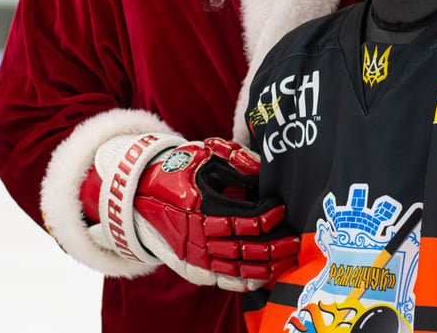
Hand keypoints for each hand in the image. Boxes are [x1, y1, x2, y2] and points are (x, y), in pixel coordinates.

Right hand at [89, 134, 298, 290]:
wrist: (140, 194)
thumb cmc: (178, 170)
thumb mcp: (205, 154)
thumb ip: (236, 160)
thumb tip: (261, 172)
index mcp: (202, 208)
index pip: (246, 219)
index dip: (269, 215)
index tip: (281, 207)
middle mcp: (198, 236)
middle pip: (247, 248)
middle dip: (276, 246)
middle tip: (295, 239)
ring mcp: (194, 255)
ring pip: (238, 269)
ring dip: (267, 266)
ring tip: (287, 259)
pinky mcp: (192, 267)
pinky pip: (222, 281)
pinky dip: (244, 282)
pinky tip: (264, 277)